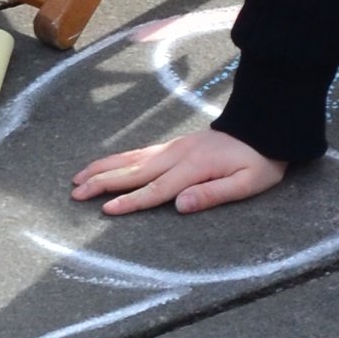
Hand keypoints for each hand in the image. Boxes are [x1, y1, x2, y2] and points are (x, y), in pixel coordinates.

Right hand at [72, 127, 286, 215]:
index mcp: (193, 168)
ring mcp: (173, 148)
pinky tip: (106, 164)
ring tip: (78, 177)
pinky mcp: (173, 146)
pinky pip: (139, 151)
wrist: (262, 127)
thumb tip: (180, 205)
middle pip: (134, 171)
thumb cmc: (259, 160)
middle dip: (103, 182)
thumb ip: (213, 194)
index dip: (131, 201)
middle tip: (75, 193)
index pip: (156, 189)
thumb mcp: (248, 183)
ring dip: (103, 168)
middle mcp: (177, 155)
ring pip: (131, 159)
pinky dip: (118, 158)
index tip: (106, 210)